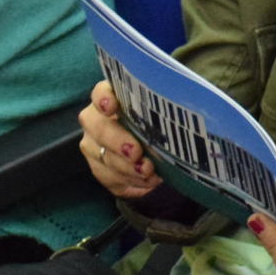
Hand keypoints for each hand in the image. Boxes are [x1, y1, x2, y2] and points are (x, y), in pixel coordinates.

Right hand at [78, 80, 160, 198]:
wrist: (161, 148)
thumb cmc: (164, 121)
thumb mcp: (165, 112)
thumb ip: (164, 109)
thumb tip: (181, 114)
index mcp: (113, 97)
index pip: (100, 93)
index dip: (103, 99)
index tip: (112, 106)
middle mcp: (97, 119)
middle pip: (98, 128)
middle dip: (118, 141)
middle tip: (136, 153)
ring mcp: (94, 145)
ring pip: (103, 157)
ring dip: (127, 167)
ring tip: (149, 172)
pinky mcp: (100, 168)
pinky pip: (110, 178)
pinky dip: (131, 181)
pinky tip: (149, 181)